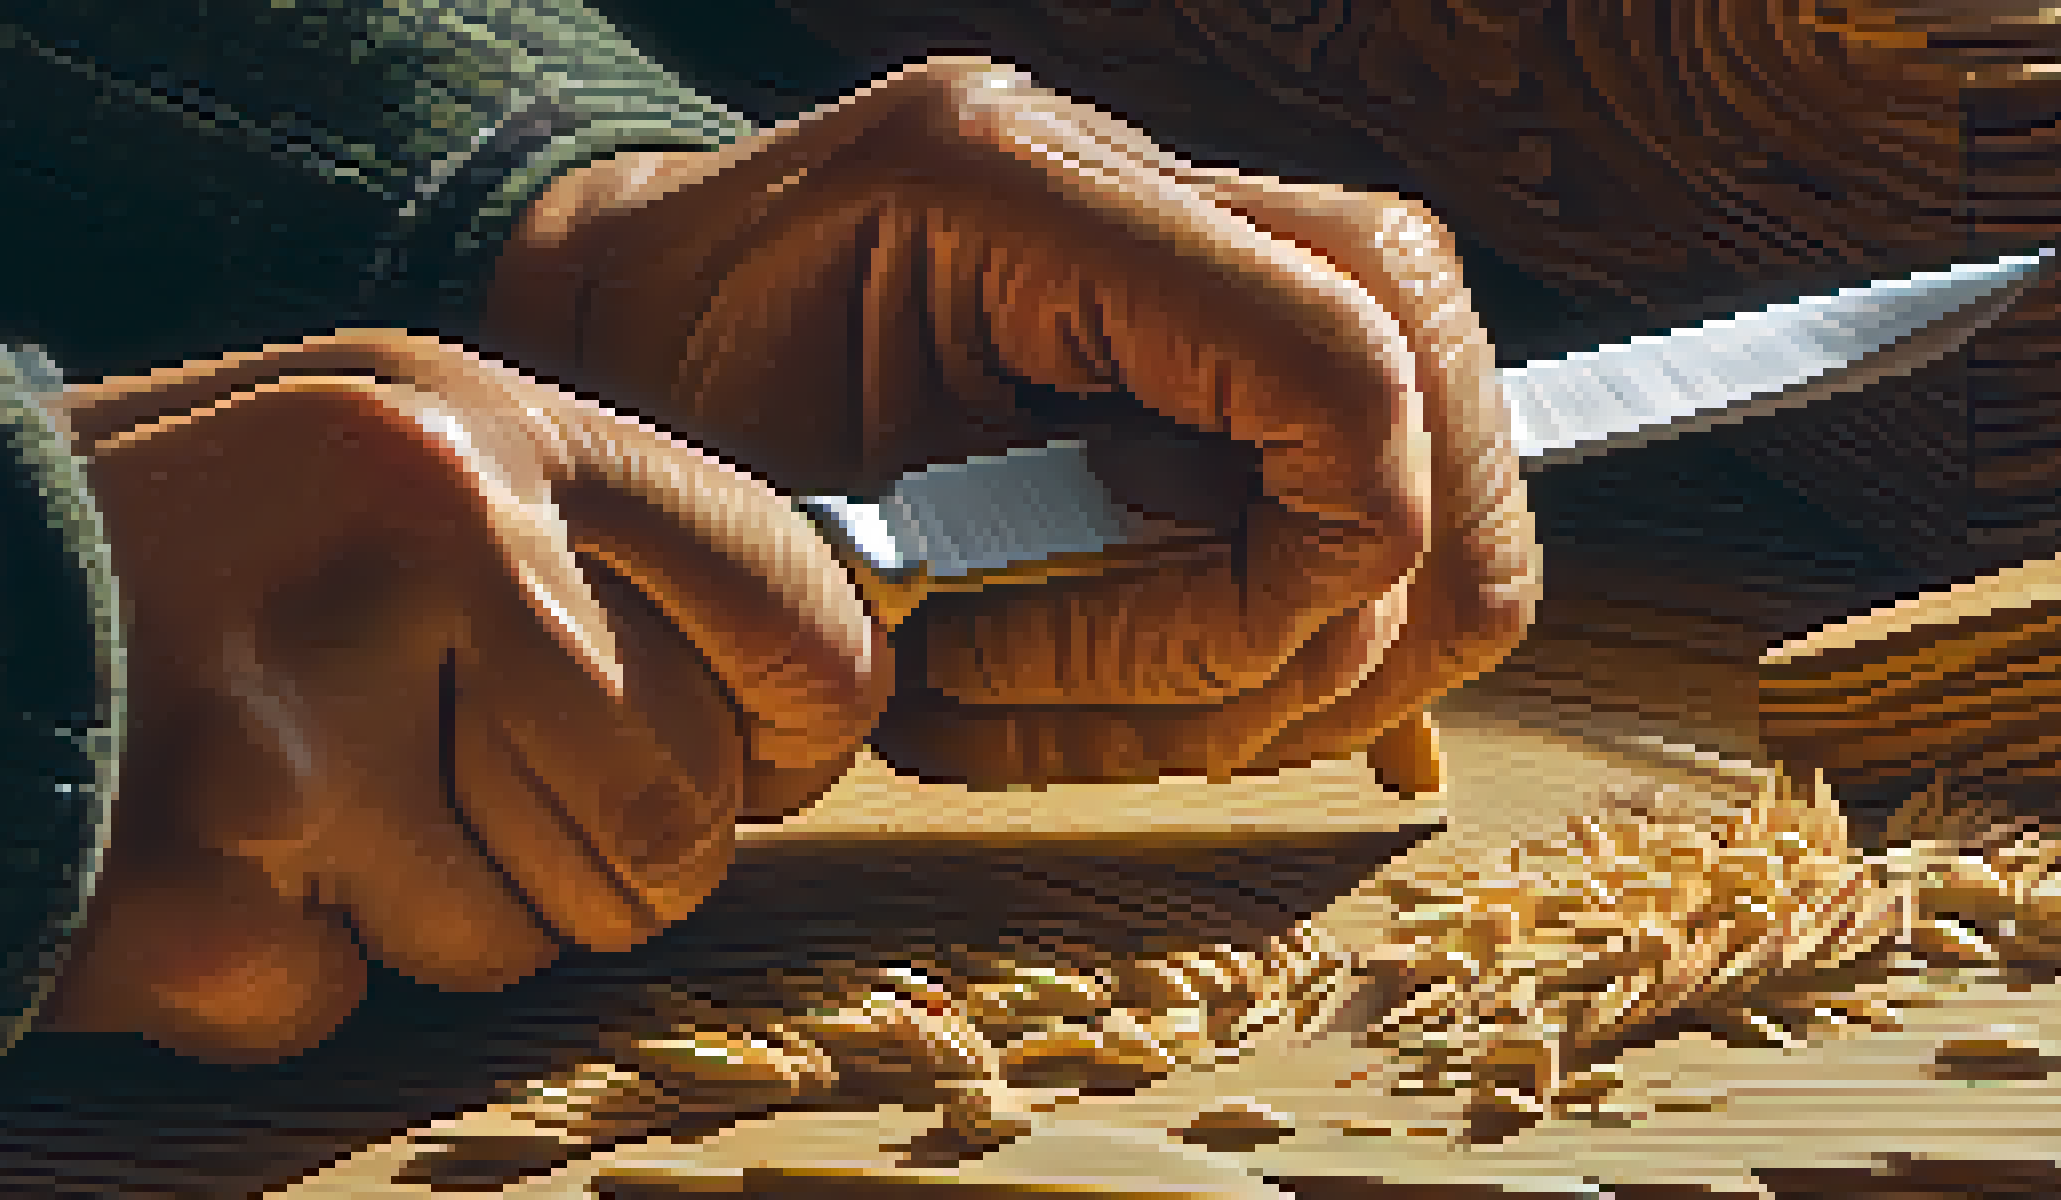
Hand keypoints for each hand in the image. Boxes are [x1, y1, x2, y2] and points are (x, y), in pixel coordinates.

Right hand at [32, 331, 884, 1063]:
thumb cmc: (158, 538)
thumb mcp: (374, 447)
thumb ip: (576, 541)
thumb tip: (802, 677)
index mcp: (479, 427)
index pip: (796, 604)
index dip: (801, 719)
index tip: (761, 753)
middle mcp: (418, 549)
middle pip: (683, 813)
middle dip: (612, 853)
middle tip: (478, 799)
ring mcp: (307, 734)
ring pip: (534, 936)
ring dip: (442, 909)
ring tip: (300, 799)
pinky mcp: (206, 902)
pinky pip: (358, 1002)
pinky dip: (293, 969)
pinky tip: (204, 860)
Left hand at [485, 56, 1539, 789]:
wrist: (628, 326)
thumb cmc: (671, 416)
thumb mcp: (789, 519)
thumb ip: (1013, 565)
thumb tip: (1260, 653)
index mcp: (1017, 188)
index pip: (1335, 361)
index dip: (1322, 567)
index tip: (1183, 681)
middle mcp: (1135, 183)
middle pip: (1432, 393)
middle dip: (1348, 618)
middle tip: (1176, 709)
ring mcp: (1186, 240)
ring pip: (1431, 463)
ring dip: (1298, 652)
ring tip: (1094, 700)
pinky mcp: (1204, 326)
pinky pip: (1355, 490)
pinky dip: (1280, 631)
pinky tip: (1130, 674)